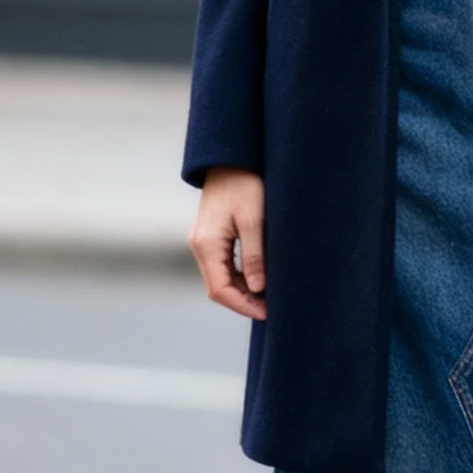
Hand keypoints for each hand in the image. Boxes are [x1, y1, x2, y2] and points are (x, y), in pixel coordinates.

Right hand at [190, 167, 266, 319]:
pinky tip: (259, 279)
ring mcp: (203, 242)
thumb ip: (254, 255)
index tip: (267, 313)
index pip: (219, 290)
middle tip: (272, 309)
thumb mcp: (254, 219)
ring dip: (242, 291)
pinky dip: (239, 277)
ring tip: (269, 298)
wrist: (230, 159)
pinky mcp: (211, 237)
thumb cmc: (245, 184)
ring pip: (220, 278)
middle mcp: (200, 246)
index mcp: (207, 244)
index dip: (243, 306)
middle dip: (243, 302)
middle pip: (218, 288)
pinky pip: (222, 266)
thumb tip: (258, 288)